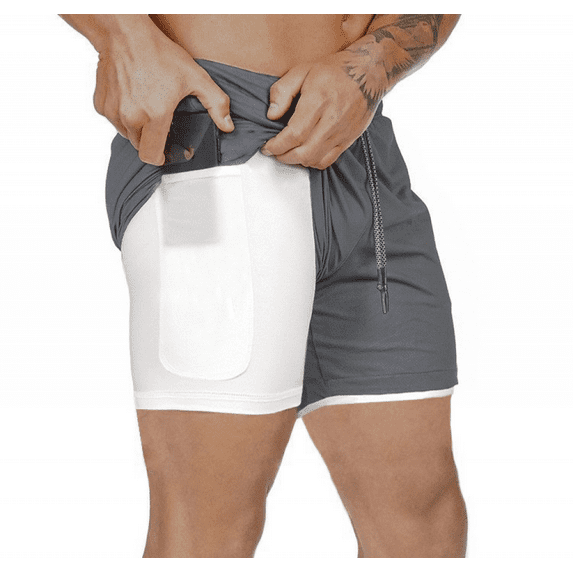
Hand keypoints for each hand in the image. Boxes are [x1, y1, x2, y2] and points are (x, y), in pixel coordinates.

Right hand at [94, 27, 234, 165]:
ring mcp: (114, 112)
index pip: (151, 156)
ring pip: (126, 134)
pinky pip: (114, 120)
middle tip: (160, 123)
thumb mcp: (195, 77)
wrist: (123, 34)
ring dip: (137, 128)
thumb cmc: (157, 53)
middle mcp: (131, 117)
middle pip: (140, 146)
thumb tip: (227, 125)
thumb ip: (216, 104)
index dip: (160, 158)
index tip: (165, 153)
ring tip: (147, 107)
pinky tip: (133, 98)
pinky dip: (123, 116)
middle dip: (151, 140)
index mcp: (155, 116)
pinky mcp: (101, 105)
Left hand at [260, 50, 383, 169]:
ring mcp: (342, 133)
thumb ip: (282, 91)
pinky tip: (305, 154)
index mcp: (318, 101)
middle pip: (303, 153)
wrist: (369, 73)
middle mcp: (331, 120)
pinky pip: (328, 161)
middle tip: (275, 151)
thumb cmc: (335, 71)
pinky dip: (313, 162)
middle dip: (284, 157)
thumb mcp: (303, 70)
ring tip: (288, 152)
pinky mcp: (348, 140)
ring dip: (297, 161)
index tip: (267, 147)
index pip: (294, 134)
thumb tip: (271, 114)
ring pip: (314, 160)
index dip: (277, 146)